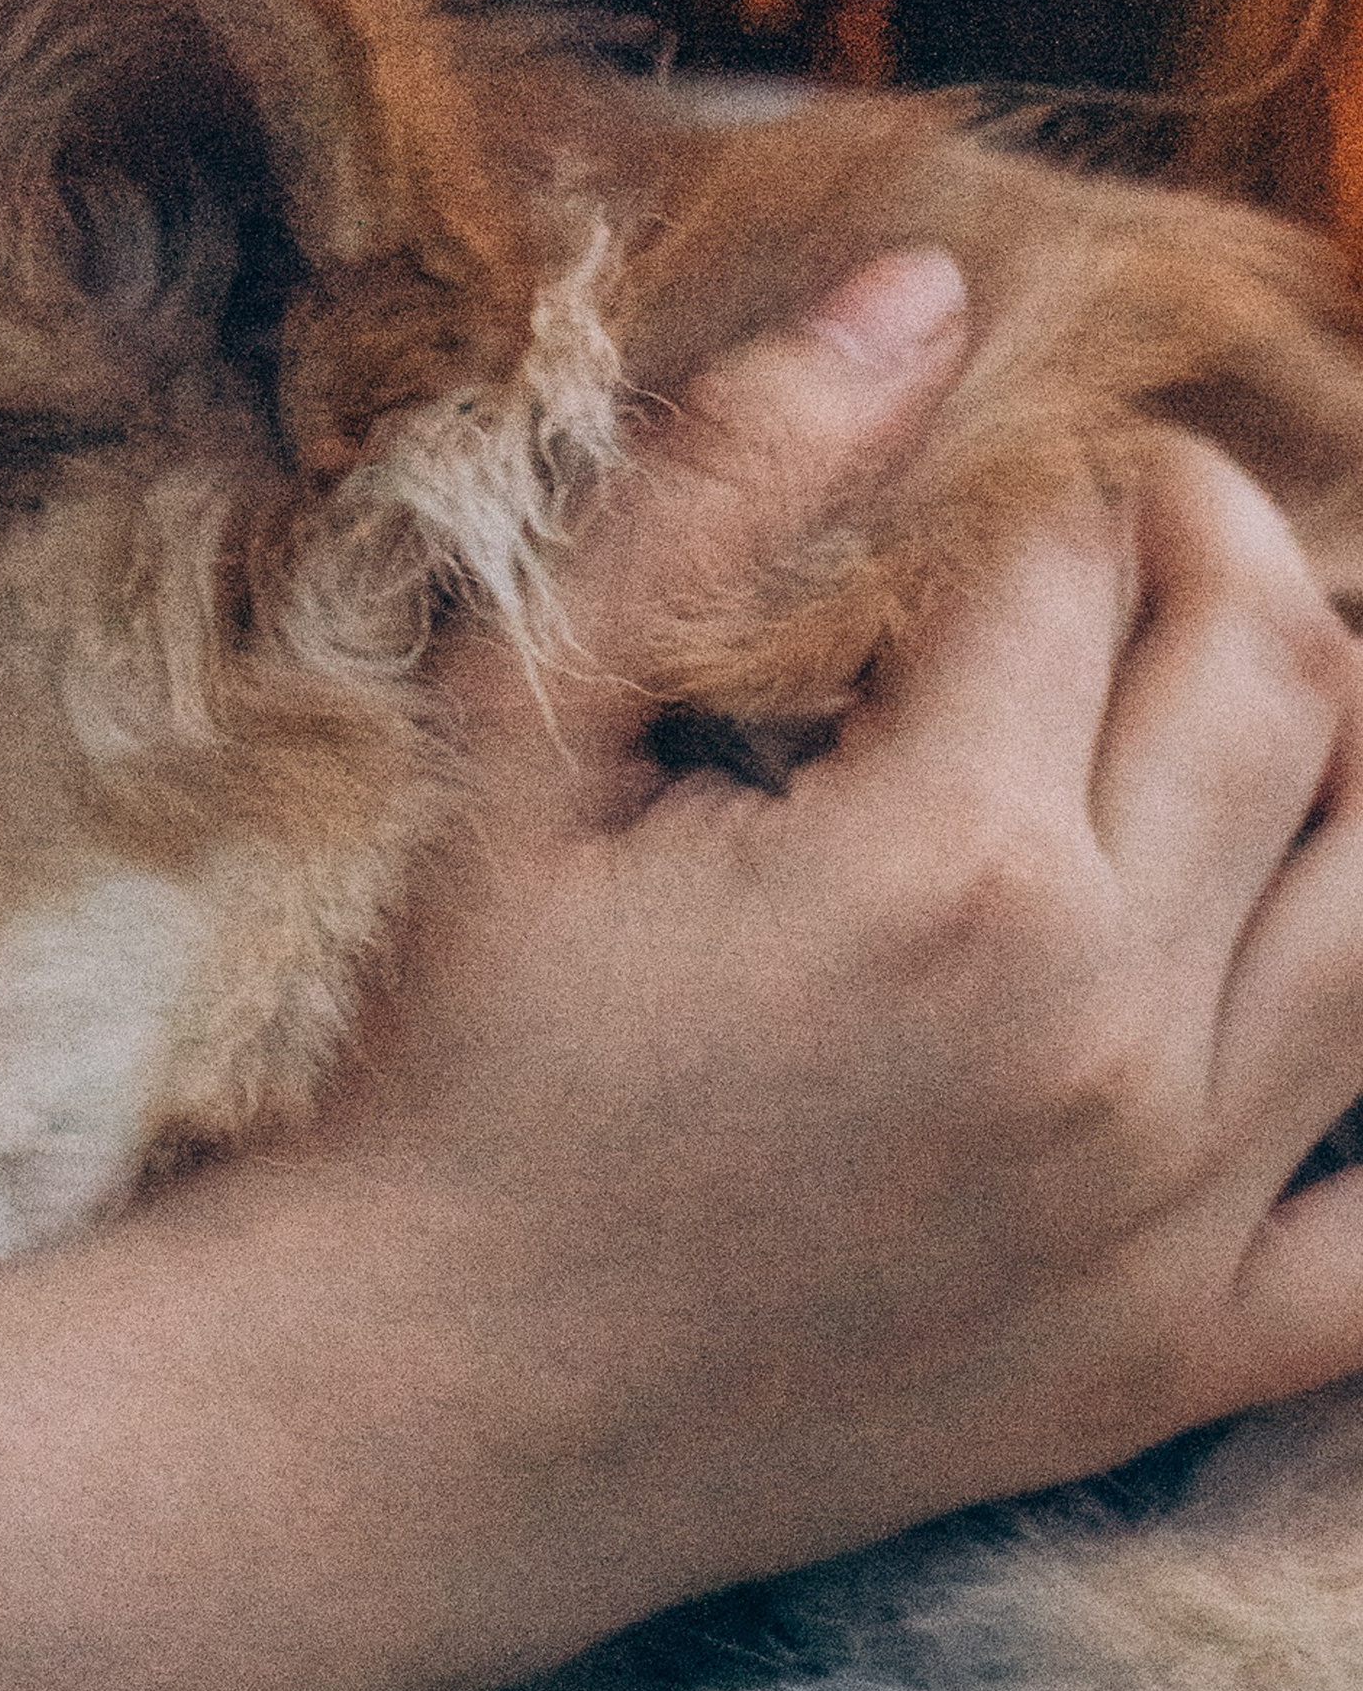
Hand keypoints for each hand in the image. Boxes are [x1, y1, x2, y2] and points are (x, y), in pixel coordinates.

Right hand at [341, 243, 1362, 1663]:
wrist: (420, 1404)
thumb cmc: (451, 1053)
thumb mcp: (520, 741)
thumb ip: (721, 490)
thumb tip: (928, 286)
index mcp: (948, 860)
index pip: (1080, 561)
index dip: (1038, 477)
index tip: (980, 485)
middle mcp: (1111, 1026)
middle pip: (1284, 683)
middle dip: (1217, 549)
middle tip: (1122, 534)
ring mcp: (1171, 1207)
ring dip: (1332, 759)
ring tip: (1221, 719)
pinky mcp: (1171, 1351)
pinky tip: (1309, 993)